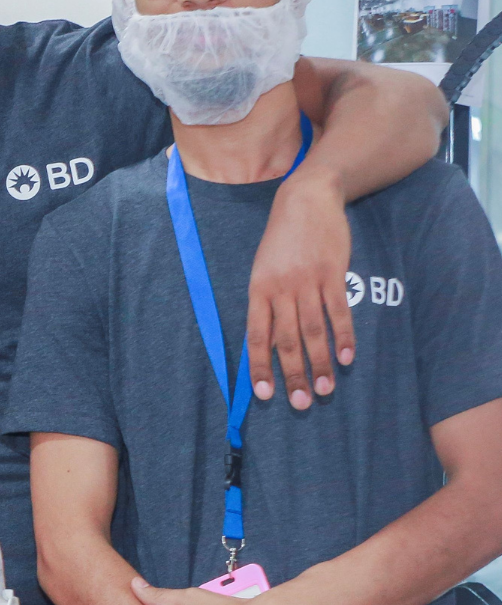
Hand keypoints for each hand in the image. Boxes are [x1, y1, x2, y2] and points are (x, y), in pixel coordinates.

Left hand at [248, 166, 354, 410]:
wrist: (306, 200)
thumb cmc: (281, 242)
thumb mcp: (262, 271)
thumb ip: (267, 306)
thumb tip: (269, 344)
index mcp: (257, 291)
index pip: (256, 337)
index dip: (260, 366)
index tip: (265, 394)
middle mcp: (280, 290)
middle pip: (287, 340)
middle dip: (294, 375)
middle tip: (301, 403)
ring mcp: (308, 282)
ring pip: (314, 331)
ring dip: (320, 364)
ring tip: (326, 389)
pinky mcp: (333, 274)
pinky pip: (338, 311)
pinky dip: (343, 337)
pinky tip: (347, 358)